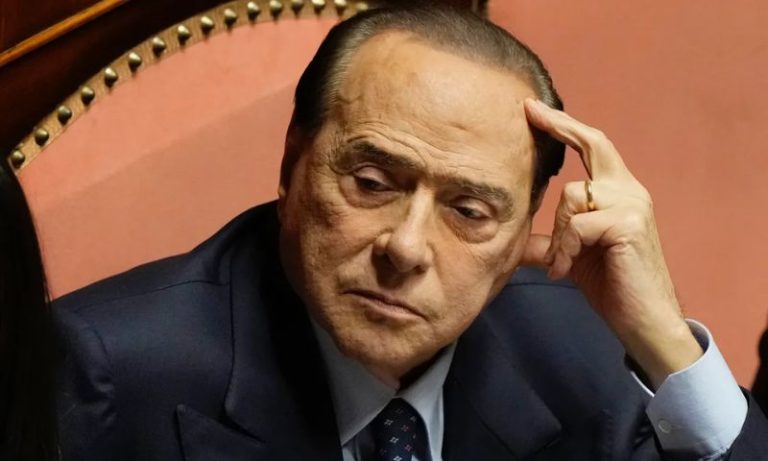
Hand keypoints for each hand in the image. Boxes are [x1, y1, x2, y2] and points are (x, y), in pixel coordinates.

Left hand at [522, 99, 701, 387]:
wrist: (644, 321)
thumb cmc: (612, 286)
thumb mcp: (571, 256)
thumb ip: (548, 241)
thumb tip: (513, 239)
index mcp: (618, 193)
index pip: (593, 146)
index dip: (565, 126)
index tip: (534, 110)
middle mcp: (629, 190)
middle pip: (593, 144)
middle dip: (559, 125)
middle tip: (527, 112)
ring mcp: (632, 204)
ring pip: (572, 196)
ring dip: (558, 233)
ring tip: (560, 263)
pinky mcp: (629, 224)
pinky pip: (578, 224)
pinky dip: (564, 249)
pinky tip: (565, 270)